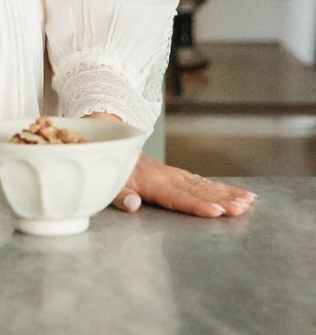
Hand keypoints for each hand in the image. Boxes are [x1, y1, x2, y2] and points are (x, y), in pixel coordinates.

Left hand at [112, 154, 257, 217]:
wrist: (117, 148)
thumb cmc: (115, 172)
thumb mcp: (111, 185)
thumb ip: (121, 196)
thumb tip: (133, 204)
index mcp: (153, 183)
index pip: (178, 197)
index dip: (197, 205)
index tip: (216, 212)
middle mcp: (169, 177)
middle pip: (199, 191)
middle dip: (223, 200)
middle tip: (244, 207)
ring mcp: (177, 175)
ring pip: (205, 185)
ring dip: (229, 193)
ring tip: (250, 201)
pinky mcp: (181, 176)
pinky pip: (204, 182)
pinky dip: (222, 188)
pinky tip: (239, 194)